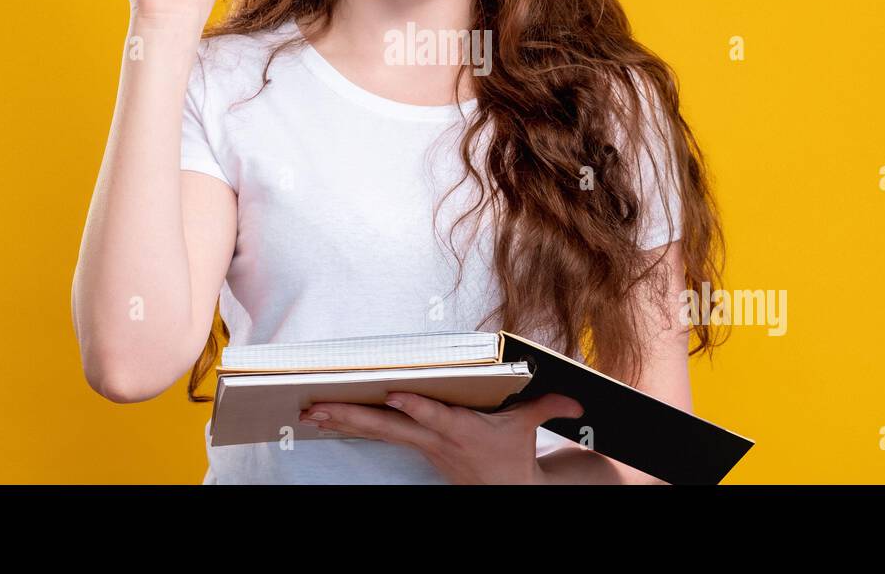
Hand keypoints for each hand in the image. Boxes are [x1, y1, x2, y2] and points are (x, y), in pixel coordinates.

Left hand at [298, 392, 584, 484]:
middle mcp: (434, 439)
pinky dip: (351, 424)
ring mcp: (421, 445)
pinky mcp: (414, 447)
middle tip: (318, 406)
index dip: (414, 406)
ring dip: (341, 420)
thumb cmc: (510, 453)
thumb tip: (576, 400)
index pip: (434, 416)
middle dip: (352, 416)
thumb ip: (548, 406)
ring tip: (309, 411)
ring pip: (375, 431)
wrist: (504, 489)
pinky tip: (327, 417)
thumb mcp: (529, 428)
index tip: (393, 395)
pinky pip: (377, 433)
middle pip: (388, 426)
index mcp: (460, 431)